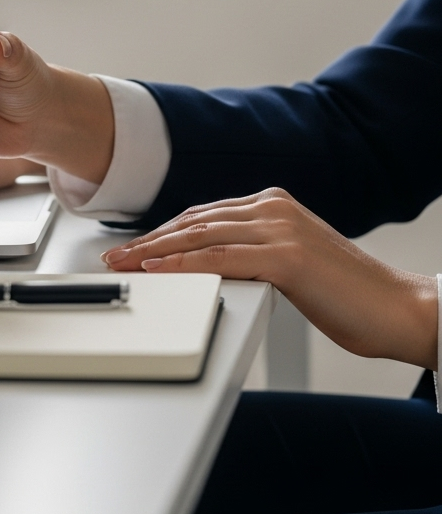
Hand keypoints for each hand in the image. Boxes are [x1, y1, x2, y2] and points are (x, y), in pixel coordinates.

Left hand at [103, 187, 438, 370]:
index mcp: (272, 204)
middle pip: (193, 222)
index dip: (163, 232)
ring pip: (200, 237)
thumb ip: (251, 252)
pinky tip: (159, 271)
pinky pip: (221, 260)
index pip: (202, 215)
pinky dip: (184, 265)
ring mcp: (280, 228)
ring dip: (155, 252)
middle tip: (115, 256)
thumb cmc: (346, 295)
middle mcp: (273, 208)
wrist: (399, 310)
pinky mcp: (286, 256)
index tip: (134, 247)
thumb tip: (206, 263)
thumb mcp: (288, 262)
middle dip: (149, 240)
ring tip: (125, 264)